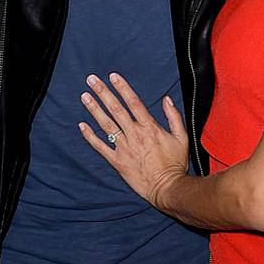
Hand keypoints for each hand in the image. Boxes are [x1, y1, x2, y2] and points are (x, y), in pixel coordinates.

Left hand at [79, 72, 188, 209]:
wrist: (167, 187)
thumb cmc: (175, 163)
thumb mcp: (182, 137)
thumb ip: (174, 116)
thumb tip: (167, 99)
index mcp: (149, 127)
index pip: (133, 102)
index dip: (122, 88)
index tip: (112, 76)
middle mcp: (134, 134)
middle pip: (115, 109)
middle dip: (103, 92)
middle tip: (91, 80)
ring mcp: (124, 148)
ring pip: (106, 124)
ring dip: (94, 109)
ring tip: (84, 96)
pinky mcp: (117, 161)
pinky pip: (100, 147)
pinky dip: (90, 136)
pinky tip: (82, 125)